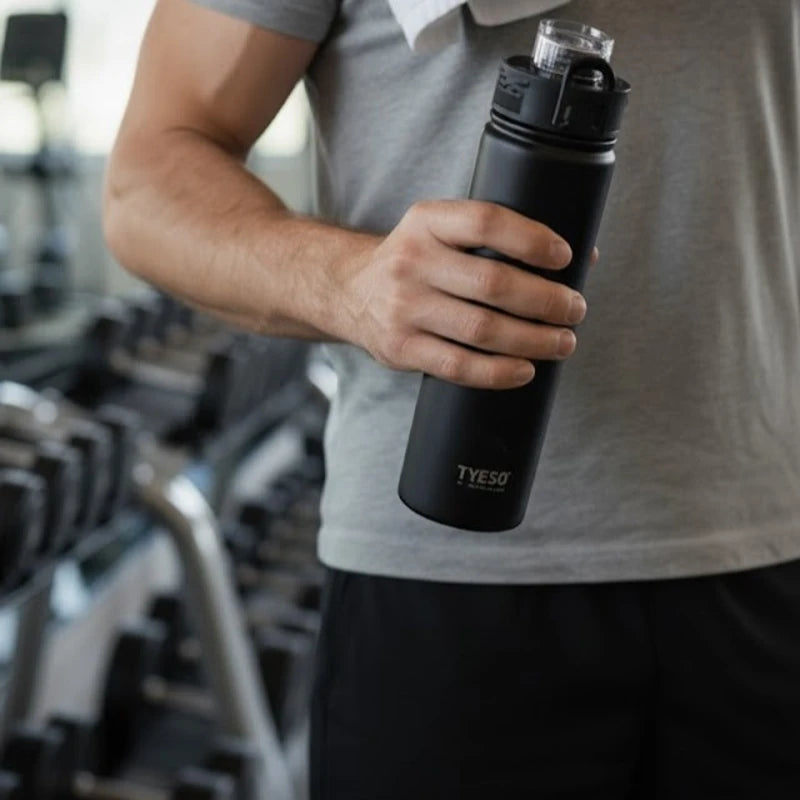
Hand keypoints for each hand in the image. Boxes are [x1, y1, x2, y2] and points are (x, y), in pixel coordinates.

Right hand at [340, 199, 594, 389]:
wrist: (349, 292)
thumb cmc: (415, 261)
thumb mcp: (442, 232)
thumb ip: (497, 240)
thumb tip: (584, 257)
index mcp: (426, 221)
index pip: (486, 222)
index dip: (533, 239)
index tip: (566, 258)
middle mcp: (412, 262)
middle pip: (493, 283)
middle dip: (547, 300)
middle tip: (575, 310)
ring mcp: (404, 308)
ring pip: (482, 329)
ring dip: (534, 340)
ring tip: (564, 342)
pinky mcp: (401, 348)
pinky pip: (459, 366)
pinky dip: (499, 372)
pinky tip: (525, 369)